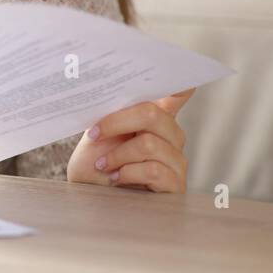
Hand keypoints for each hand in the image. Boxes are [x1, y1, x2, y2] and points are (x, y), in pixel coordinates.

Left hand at [66, 88, 194, 192]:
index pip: (175, 96)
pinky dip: (127, 173)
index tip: (184, 76)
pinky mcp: (175, 185)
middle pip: (152, 115)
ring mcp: (176, 161)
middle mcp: (171, 137)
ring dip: (118, 155)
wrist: (87, 196)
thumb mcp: (97, 134)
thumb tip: (107, 85)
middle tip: (93, 134)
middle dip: (116, 122)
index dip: (180, 85)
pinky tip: (115, 178)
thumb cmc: (93, 164)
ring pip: (150, 144)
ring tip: (102, 165)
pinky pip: (155, 171)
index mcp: (154, 119)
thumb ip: (112, 112)